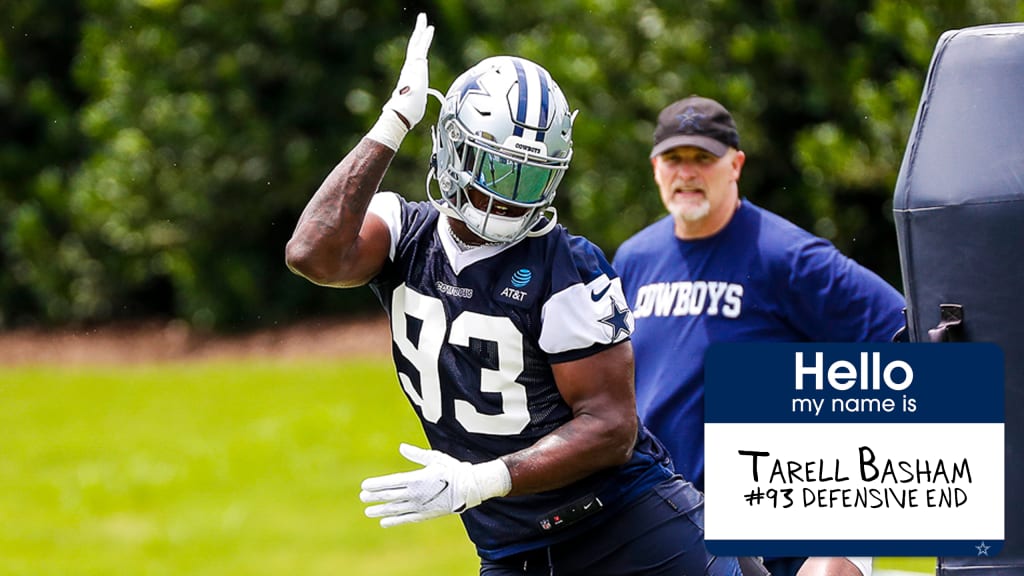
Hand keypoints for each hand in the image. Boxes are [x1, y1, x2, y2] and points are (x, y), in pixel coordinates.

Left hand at [360, 443, 510, 527]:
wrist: (470, 488)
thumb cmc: (453, 469)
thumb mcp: (435, 458)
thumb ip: (416, 455)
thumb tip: (402, 447)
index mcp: (416, 478)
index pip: (390, 483)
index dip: (376, 485)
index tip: (365, 486)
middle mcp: (415, 494)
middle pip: (389, 496)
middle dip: (375, 497)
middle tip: (362, 498)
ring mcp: (420, 506)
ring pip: (395, 509)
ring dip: (381, 511)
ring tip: (369, 512)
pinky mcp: (426, 514)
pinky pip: (406, 519)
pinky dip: (394, 521)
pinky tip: (384, 522)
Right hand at [384, 12, 433, 128]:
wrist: (402, 113)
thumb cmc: (408, 114)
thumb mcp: (415, 107)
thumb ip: (415, 104)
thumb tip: (411, 114)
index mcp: (409, 78)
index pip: (414, 62)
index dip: (418, 52)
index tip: (420, 46)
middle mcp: (409, 69)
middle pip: (414, 48)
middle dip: (418, 35)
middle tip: (421, 23)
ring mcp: (412, 65)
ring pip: (416, 43)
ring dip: (420, 30)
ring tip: (423, 18)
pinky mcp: (416, 65)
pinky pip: (421, 47)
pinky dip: (425, 37)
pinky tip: (429, 27)